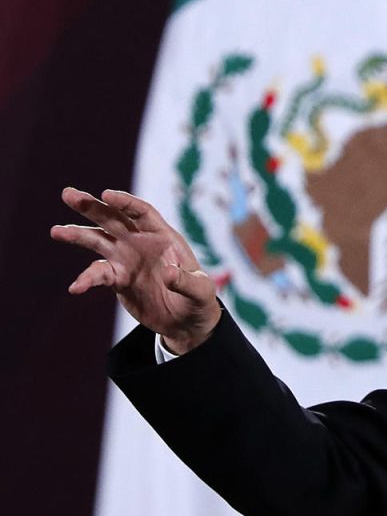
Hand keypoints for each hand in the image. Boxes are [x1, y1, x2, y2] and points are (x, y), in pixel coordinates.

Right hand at [51, 188, 220, 353]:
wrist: (186, 321)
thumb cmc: (198, 299)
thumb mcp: (200, 291)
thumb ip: (186, 282)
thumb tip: (169, 274)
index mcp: (163, 237)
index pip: (142, 212)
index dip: (124, 202)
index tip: (105, 194)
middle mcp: (141, 243)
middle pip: (113, 219)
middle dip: (91, 206)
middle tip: (68, 194)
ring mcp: (126, 259)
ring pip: (98, 241)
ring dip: (78, 235)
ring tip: (57, 231)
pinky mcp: (117, 279)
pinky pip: (98, 275)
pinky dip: (86, 280)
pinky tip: (76, 288)